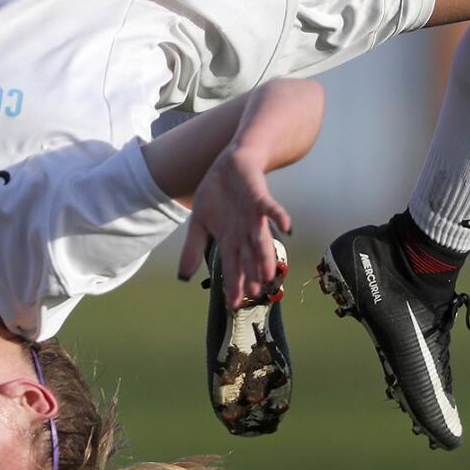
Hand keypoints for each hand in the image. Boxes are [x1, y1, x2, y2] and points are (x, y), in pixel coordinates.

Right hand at [176, 146, 291, 308]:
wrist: (230, 164)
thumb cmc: (217, 195)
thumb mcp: (198, 222)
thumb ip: (193, 248)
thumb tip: (183, 277)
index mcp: (230, 240)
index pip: (232, 267)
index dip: (234, 285)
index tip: (234, 305)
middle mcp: (244, 233)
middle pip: (249, 258)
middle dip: (252, 275)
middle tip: (255, 294)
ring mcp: (253, 217)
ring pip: (261, 240)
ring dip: (265, 256)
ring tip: (269, 273)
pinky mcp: (259, 198)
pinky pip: (270, 208)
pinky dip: (278, 215)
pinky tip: (287, 226)